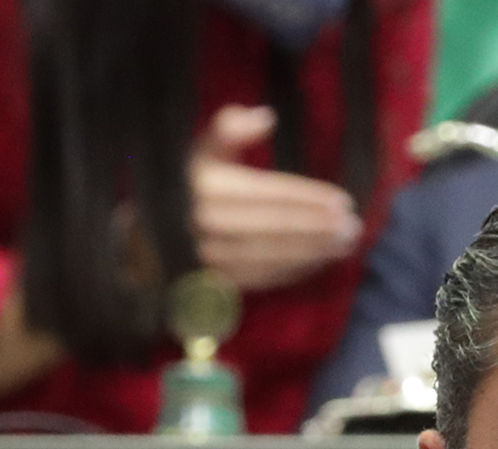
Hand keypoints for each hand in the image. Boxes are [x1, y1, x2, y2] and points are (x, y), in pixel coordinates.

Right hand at [189, 105, 363, 293]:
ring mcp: (210, 258)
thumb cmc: (181, 187)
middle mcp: (207, 223)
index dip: (308, 198)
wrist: (144, 240)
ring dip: (313, 252)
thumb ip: (228, 129)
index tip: (342, 200)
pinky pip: (261, 277)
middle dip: (318, 228)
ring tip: (345, 245)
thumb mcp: (197, 151)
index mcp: (206, 186)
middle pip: (275, 227)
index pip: (268, 193)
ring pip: (272, 255)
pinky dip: (294, 271)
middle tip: (353, 227)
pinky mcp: (215, 284)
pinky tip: (319, 262)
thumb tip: (267, 116)